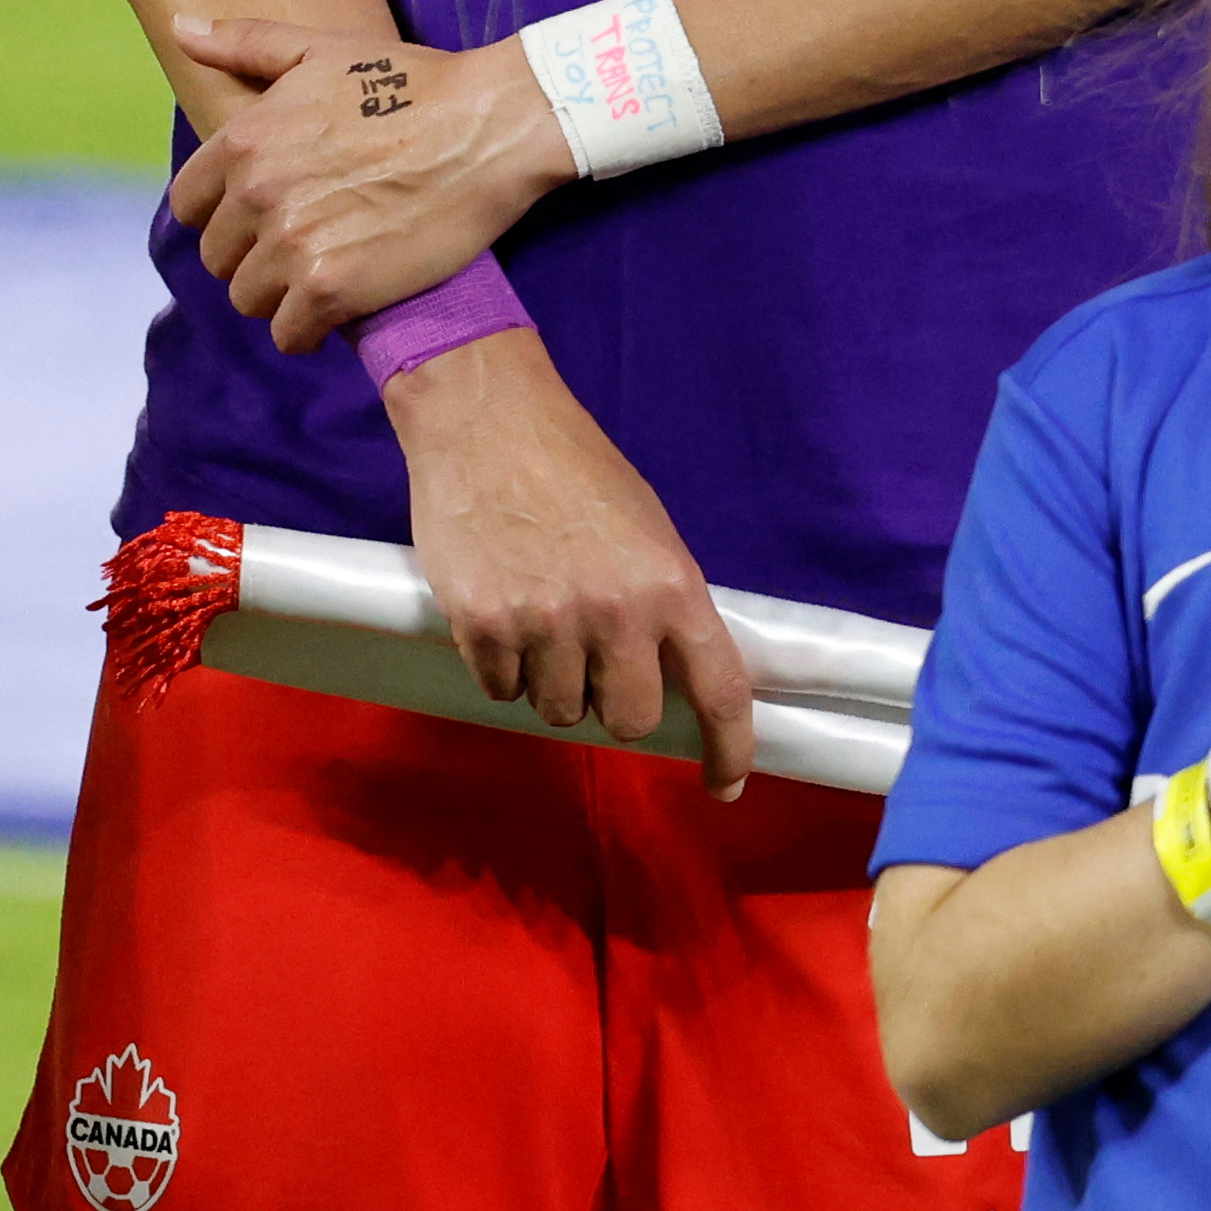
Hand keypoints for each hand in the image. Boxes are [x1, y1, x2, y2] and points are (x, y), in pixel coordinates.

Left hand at [166, 20, 564, 347]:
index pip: (191, 205)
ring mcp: (294, 245)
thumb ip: (246, 44)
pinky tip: (335, 312)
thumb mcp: (324, 51)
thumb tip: (181, 29)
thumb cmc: (417, 83)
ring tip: (322, 279)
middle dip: (254, 255)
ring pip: (249, 298)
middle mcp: (258, 195)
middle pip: (219, 257)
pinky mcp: (335, 288)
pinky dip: (308, 330)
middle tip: (305, 248)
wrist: (494, 126)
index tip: (264, 216)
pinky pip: (290, 333)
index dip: (225, 213)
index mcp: (245, 142)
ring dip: (280, 295)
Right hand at [390, 335, 757, 799]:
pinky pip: (501, 689)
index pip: (719, 689)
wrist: (488, 424)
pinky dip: (504, 670)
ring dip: (553, 686)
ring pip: (558, 711)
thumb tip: (670, 673)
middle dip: (614, 707)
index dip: (730, 748)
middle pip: (628, 719)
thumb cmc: (579, 473)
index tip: (726, 786)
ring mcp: (544, 623)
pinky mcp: (480, 626)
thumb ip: (664, 605)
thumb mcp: (649, 532)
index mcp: (673, 587)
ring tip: (543, 626)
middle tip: (597, 668)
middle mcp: (615, 614)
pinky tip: (503, 619)